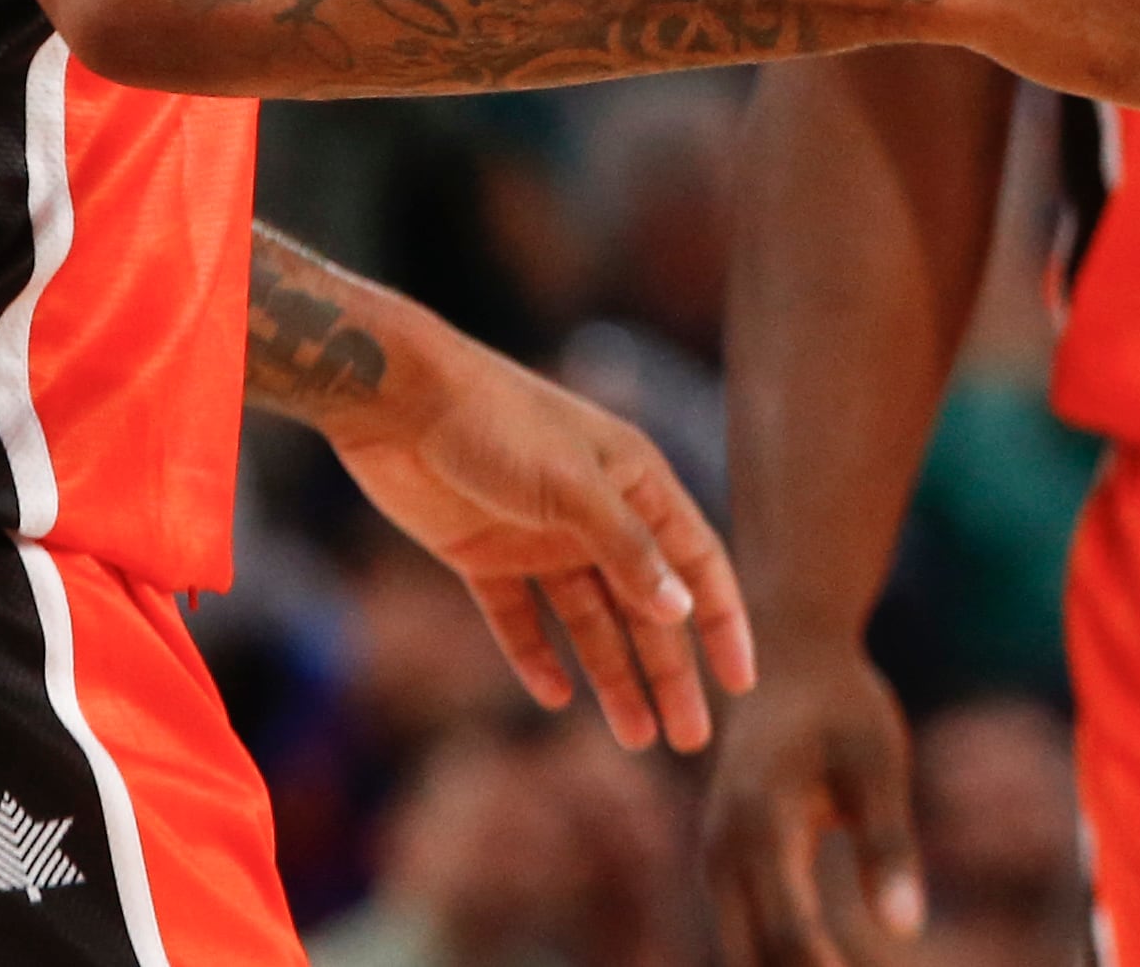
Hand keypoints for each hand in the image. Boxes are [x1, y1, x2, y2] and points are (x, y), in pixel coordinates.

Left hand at [327, 324, 755, 753]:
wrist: (398, 401)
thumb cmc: (495, 423)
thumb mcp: (571, 487)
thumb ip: (626, 550)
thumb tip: (682, 610)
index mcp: (634, 481)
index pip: (696, 560)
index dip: (722, 620)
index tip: (741, 682)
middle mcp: (594, 512)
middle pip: (645, 606)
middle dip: (670, 671)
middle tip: (690, 739)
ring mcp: (539, 536)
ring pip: (590, 621)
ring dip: (613, 677)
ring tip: (635, 738)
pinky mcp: (484, 554)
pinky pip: (521, 619)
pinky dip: (537, 657)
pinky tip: (555, 697)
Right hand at [703, 642, 924, 966]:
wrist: (787, 660)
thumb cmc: (842, 706)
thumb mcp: (878, 764)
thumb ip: (888, 847)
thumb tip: (906, 932)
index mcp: (760, 824)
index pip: (789, 934)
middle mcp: (724, 854)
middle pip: (756, 960)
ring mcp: (718, 865)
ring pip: (746, 956)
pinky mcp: (728, 871)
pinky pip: (749, 938)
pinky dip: (785, 963)